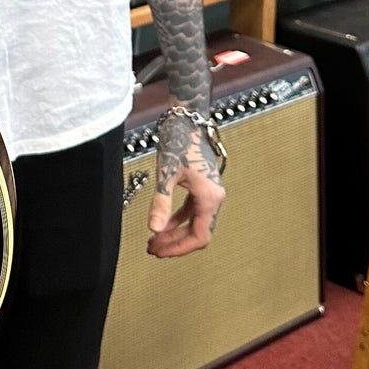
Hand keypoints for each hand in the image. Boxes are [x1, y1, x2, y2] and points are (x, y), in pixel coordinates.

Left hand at [146, 113, 224, 258]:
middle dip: (175, 243)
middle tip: (153, 248)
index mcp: (210, 197)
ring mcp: (209, 191)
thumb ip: (162, 202)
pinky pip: (192, 210)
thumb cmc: (179, 139)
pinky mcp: (202, 185)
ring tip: (155, 240)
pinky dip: (178, 219)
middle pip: (198, 232)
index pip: (200, 236)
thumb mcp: (166, 172)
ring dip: (176, 232)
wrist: (186, 116)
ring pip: (195, 222)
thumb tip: (154, 228)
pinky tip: (163, 223)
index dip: (179, 248)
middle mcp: (214, 197)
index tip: (161, 251)